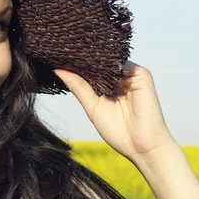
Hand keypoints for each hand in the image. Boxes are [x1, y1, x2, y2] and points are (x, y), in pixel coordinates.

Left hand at [54, 61, 176, 165]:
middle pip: (100, 62)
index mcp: (109, 85)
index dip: (75, 63)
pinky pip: (122, 64)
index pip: (91, 68)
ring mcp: (132, 74)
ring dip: (93, 58)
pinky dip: (108, 63)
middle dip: (82, 58)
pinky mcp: (142, 75)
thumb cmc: (119, 132)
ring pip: (109, 60)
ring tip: (71, 53)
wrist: (142, 147)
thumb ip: (78, 87)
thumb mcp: (92, 107)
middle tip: (59, 50)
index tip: (55, 56)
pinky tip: (93, 63)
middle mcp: (121, 77)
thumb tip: (58, 69)